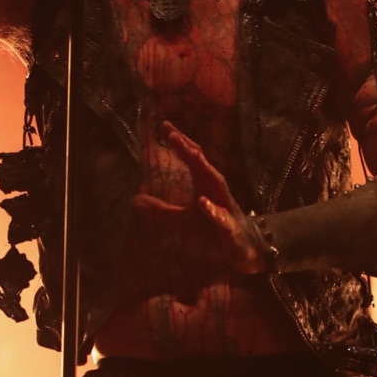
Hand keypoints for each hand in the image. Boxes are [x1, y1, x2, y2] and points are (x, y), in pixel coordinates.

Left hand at [132, 121, 266, 273]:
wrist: (242, 250)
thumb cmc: (213, 229)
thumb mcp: (182, 220)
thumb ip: (161, 209)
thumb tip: (135, 199)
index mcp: (205, 184)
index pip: (193, 158)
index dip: (180, 142)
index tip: (164, 126)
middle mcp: (216, 190)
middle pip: (203, 164)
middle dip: (189, 148)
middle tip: (172, 134)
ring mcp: (225, 207)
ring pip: (217, 183)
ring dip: (205, 168)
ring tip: (192, 154)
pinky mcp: (230, 227)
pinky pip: (222, 217)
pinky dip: (213, 209)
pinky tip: (202, 202)